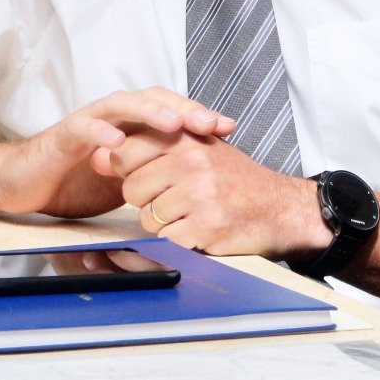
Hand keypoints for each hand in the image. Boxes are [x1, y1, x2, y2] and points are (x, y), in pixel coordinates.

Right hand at [0, 88, 234, 218]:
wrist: (23, 183)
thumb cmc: (73, 180)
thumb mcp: (125, 182)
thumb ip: (153, 174)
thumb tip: (195, 186)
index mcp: (129, 127)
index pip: (168, 111)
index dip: (197, 116)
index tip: (227, 127)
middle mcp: (112, 118)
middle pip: (152, 100)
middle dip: (183, 109)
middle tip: (210, 122)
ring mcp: (88, 123)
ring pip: (122, 106)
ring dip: (149, 112)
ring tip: (173, 122)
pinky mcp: (63, 136)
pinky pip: (83, 129)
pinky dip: (100, 134)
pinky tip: (117, 142)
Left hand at [99, 129, 329, 259]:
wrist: (281, 208)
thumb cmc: (235, 180)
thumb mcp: (198, 148)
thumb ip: (150, 149)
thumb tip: (99, 156)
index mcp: (186, 138)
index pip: (125, 151)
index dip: (128, 170)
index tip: (146, 177)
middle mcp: (191, 163)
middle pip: (131, 189)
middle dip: (146, 201)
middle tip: (177, 199)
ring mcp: (199, 196)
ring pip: (148, 218)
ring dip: (165, 223)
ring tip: (194, 213)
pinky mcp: (206, 227)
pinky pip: (168, 240)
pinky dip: (181, 241)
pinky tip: (202, 230)